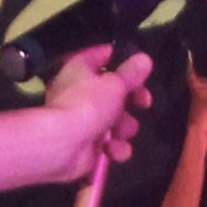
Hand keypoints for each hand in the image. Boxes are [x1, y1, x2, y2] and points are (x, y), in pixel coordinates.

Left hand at [38, 46, 149, 178]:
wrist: (63, 144)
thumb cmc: (88, 104)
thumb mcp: (115, 84)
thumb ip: (132, 73)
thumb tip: (143, 58)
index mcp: (81, 69)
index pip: (103, 56)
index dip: (123, 59)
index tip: (141, 67)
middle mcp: (80, 93)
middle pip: (114, 92)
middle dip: (132, 100)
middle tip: (144, 103)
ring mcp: (83, 121)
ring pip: (115, 121)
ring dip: (124, 127)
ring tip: (122, 131)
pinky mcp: (87, 146)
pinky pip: (110, 145)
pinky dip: (114, 148)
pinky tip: (112, 150)